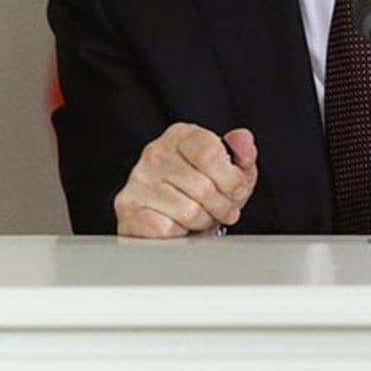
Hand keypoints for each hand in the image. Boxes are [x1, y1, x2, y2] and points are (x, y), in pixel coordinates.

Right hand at [114, 124, 258, 237]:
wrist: (163, 220)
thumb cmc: (199, 194)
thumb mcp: (230, 172)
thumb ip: (242, 154)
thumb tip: (242, 139)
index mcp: (181, 136)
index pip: (210, 152)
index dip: (231, 179)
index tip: (233, 190)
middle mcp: (155, 152)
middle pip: (203, 187)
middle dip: (221, 207)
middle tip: (218, 210)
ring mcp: (139, 179)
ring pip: (189, 211)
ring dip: (201, 222)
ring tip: (198, 218)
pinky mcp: (128, 207)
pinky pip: (167, 229)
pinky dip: (179, 234)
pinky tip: (177, 226)